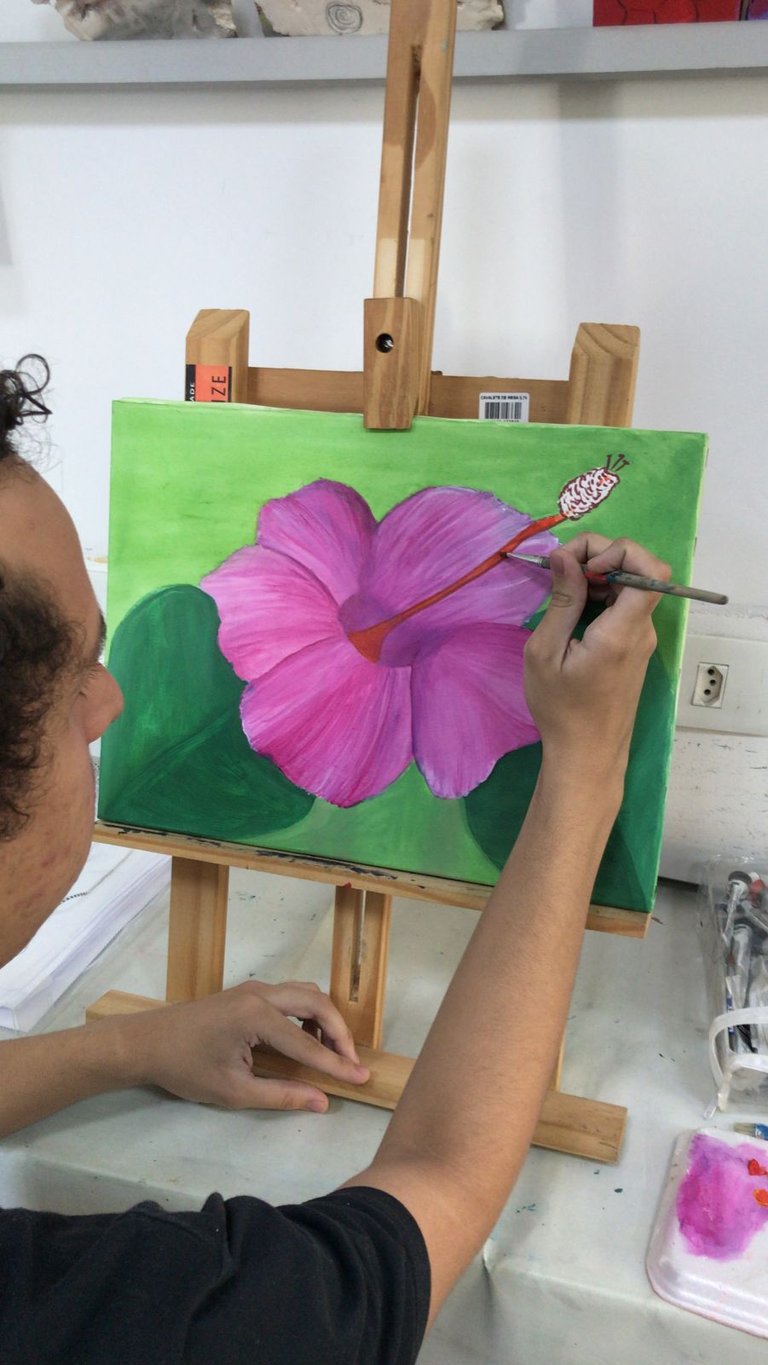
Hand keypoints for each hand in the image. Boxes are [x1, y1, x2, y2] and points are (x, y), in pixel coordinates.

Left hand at [121, 980, 369, 1113]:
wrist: (147, 1042)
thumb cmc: (186, 1068)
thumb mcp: (234, 1091)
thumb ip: (281, 1095)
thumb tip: (321, 1102)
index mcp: (256, 1016)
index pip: (308, 1043)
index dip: (337, 1064)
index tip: (362, 1078)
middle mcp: (261, 993)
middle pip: (317, 1002)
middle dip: (339, 1032)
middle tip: (350, 1063)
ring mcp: (254, 988)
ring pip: (305, 992)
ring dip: (324, 1018)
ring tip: (328, 1052)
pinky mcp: (248, 991)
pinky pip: (291, 994)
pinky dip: (307, 1012)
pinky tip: (304, 1038)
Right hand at [524, 534, 669, 781]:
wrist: (587, 754)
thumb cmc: (561, 710)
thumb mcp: (545, 653)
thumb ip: (561, 601)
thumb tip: (564, 557)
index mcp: (622, 630)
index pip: (652, 569)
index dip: (620, 552)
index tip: (583, 568)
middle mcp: (641, 629)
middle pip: (638, 569)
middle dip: (599, 557)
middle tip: (560, 571)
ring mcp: (640, 638)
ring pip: (629, 585)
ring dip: (596, 576)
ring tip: (560, 591)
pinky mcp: (633, 646)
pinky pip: (622, 605)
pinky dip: (599, 595)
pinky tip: (571, 610)